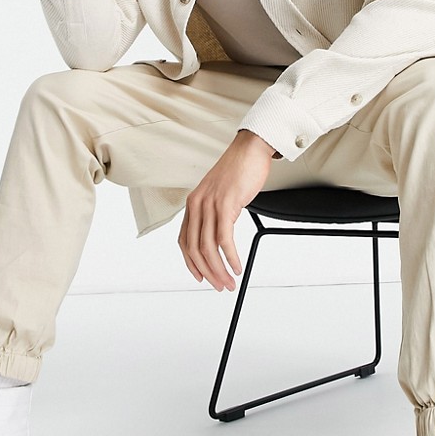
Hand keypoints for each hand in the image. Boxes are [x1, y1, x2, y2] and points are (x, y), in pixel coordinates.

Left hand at [179, 132, 274, 290]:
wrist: (250, 149)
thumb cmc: (238, 171)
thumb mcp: (220, 195)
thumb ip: (215, 214)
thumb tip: (220, 238)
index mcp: (193, 204)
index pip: (185, 241)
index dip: (191, 264)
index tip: (201, 278)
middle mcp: (197, 205)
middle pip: (195, 249)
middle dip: (207, 272)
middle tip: (220, 286)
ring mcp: (210, 205)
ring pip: (208, 247)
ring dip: (219, 269)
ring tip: (229, 281)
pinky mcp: (225, 204)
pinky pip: (224, 239)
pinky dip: (230, 257)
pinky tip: (237, 266)